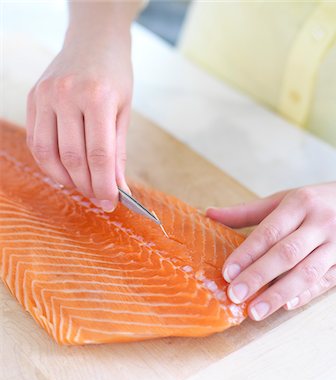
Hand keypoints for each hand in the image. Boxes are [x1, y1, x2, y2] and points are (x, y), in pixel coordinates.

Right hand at [26, 26, 132, 210]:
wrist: (93, 41)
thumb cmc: (114, 76)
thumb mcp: (124, 112)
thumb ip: (118, 152)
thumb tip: (118, 188)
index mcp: (97, 97)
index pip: (99, 154)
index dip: (104, 185)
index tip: (110, 203)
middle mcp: (66, 95)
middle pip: (72, 157)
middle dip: (87, 186)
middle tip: (98, 198)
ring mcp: (44, 96)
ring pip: (48, 154)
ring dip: (65, 178)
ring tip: (82, 186)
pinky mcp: (32, 99)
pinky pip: (36, 141)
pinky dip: (49, 162)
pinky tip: (64, 170)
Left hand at [207, 183, 335, 319]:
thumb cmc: (314, 202)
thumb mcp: (283, 199)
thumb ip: (247, 211)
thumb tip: (209, 214)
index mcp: (300, 204)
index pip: (269, 232)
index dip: (247, 254)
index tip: (227, 273)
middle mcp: (320, 223)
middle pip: (286, 253)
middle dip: (259, 276)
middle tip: (235, 295)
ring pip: (307, 272)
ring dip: (279, 294)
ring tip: (255, 311)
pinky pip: (325, 281)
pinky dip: (306, 295)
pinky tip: (286, 305)